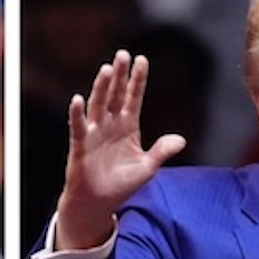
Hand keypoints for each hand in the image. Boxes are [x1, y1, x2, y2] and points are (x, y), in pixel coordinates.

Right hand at [56, 50, 186, 249]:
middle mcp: (110, 125)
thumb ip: (162, 151)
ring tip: (107, 70)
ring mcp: (95, 133)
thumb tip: (181, 140)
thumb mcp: (147, 168)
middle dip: (120, 75)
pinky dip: (77, 114)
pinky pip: (79, 127)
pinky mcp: (81, 146)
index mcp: (128, 126)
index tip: (142, 59)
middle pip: (115, 95)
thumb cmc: (121, 185)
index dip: (138, 80)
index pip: (134, 97)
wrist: (99, 204)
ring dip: (102, 88)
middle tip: (123, 55)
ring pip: (98, 105)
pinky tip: (78, 99)